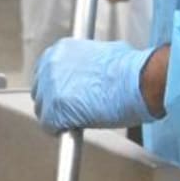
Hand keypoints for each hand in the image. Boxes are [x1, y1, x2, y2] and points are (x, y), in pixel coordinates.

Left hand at [32, 39, 155, 132]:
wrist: (138, 80)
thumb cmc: (129, 69)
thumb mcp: (103, 54)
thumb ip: (86, 64)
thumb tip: (88, 75)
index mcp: (61, 50)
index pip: (46, 72)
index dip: (57, 87)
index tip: (64, 94)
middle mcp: (51, 65)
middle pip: (41, 91)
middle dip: (54, 102)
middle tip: (71, 110)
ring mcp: (51, 87)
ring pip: (43, 110)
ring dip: (57, 117)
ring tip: (76, 120)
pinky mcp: (55, 109)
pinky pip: (49, 126)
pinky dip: (60, 130)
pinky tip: (73, 129)